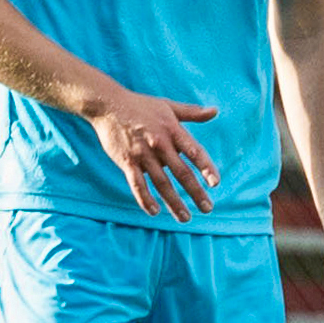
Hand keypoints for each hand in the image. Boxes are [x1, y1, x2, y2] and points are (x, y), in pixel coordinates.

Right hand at [89, 90, 225, 219]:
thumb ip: (192, 112)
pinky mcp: (126, 161)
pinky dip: (145, 199)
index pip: (194, 152)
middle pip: (181, 173)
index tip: (215, 183)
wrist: (108, 105)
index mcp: (172, 130)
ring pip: (161, 183)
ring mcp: (142, 154)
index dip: (206, 167)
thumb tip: (215, 111)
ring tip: (185, 217)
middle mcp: (159, 144)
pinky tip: (154, 211)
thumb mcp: (168, 106)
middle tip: (207, 208)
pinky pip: (137, 184)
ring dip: (174, 202)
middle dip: (195, 192)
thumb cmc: (141, 105)